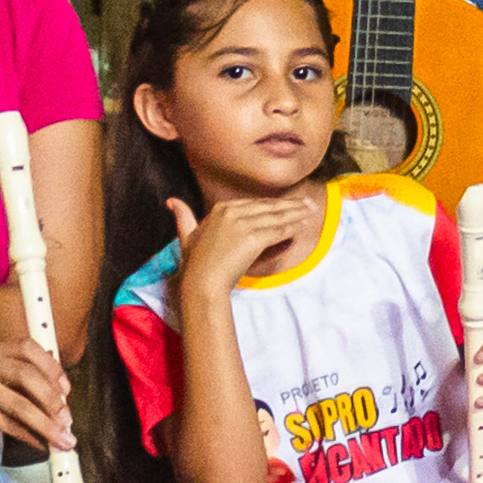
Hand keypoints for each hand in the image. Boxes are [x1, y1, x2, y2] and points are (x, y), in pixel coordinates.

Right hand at [0, 337, 71, 453]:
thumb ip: (18, 380)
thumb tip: (60, 395)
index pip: (28, 348)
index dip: (51, 367)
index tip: (66, 389)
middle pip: (27, 376)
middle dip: (53, 400)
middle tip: (67, 419)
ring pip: (19, 404)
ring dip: (45, 424)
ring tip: (61, 438)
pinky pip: (6, 424)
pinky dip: (27, 436)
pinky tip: (38, 444)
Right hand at [172, 191, 317, 293]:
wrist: (202, 281)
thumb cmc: (196, 263)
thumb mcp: (186, 236)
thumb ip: (183, 217)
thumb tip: (171, 201)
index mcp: (221, 209)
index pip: (255, 204)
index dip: (274, 204)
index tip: (288, 204)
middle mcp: (233, 212)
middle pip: (269, 207)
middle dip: (290, 206)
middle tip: (308, 204)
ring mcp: (244, 223)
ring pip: (277, 217)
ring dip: (296, 214)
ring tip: (311, 211)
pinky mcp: (253, 237)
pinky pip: (278, 230)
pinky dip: (292, 227)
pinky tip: (303, 226)